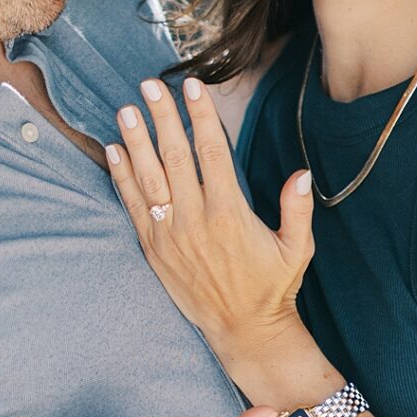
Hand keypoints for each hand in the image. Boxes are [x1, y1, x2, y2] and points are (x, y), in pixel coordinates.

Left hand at [106, 75, 314, 362]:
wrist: (242, 330)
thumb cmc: (272, 286)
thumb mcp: (297, 249)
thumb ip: (298, 209)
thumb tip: (302, 174)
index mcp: (229, 213)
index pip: (212, 152)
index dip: (201, 116)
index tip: (192, 87)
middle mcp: (195, 220)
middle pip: (174, 156)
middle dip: (161, 117)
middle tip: (149, 86)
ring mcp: (170, 235)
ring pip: (149, 178)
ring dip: (136, 141)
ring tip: (126, 109)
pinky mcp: (154, 249)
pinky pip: (133, 206)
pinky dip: (121, 177)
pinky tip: (114, 151)